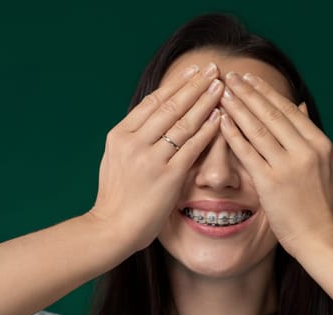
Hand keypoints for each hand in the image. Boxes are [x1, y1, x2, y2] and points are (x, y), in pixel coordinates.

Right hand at [88, 63, 223, 250]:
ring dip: (204, 101)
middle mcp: (134, 141)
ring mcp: (151, 158)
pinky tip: (219, 117)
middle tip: (212, 69)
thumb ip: (133, 137)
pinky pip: (192, 147)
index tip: (193, 72)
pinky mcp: (168, 175)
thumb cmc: (116, 196)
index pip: (152, 102)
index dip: (176, 84)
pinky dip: (207, 130)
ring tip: (220, 86)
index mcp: (120, 134)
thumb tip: (153, 117)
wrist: (112, 228)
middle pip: (170, 106)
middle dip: (194, 85)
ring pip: (183, 122)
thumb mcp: (115, 158)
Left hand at [219, 72, 332, 256]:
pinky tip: (221, 120)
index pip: (288, 110)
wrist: (324, 238)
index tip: (250, 77)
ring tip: (223, 91)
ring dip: (238, 107)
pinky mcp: (271, 183)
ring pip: (258, 129)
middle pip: (271, 114)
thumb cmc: (322, 204)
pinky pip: (248, 152)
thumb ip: (309, 134)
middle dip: (249, 92)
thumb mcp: (324, 164)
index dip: (266, 92)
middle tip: (230, 75)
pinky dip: (233, 134)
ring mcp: (289, 166)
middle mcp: (306, 150)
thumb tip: (300, 106)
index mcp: (320, 144)